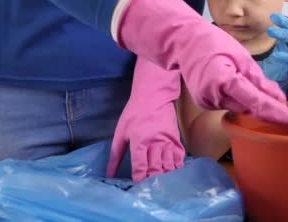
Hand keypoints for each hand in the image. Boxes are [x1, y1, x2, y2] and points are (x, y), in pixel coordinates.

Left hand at [107, 57, 183, 181]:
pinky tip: (173, 174)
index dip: (140, 179)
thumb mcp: (120, 133)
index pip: (141, 166)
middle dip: (152, 181)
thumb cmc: (134, 114)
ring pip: (169, 165)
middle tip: (148, 191)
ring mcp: (168, 141)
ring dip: (165, 176)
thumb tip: (108, 174)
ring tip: (161, 186)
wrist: (153, 96)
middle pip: (156, 168)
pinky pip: (179, 157)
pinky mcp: (176, 139)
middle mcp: (156, 142)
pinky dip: (176, 167)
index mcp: (140, 141)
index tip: (137, 188)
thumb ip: (115, 155)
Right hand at [113, 0, 287, 122]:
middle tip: (279, 96)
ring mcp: (206, 102)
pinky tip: (235, 83)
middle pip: (247, 106)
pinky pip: (228, 104)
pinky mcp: (204, 103)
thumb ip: (259, 80)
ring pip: (239, 106)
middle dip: (263, 103)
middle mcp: (212, 96)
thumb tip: (278, 98)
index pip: (253, 101)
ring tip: (250, 80)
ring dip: (250, 100)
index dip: (272, 110)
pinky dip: (237, 98)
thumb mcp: (242, 56)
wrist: (184, 42)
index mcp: (222, 80)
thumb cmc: (213, 43)